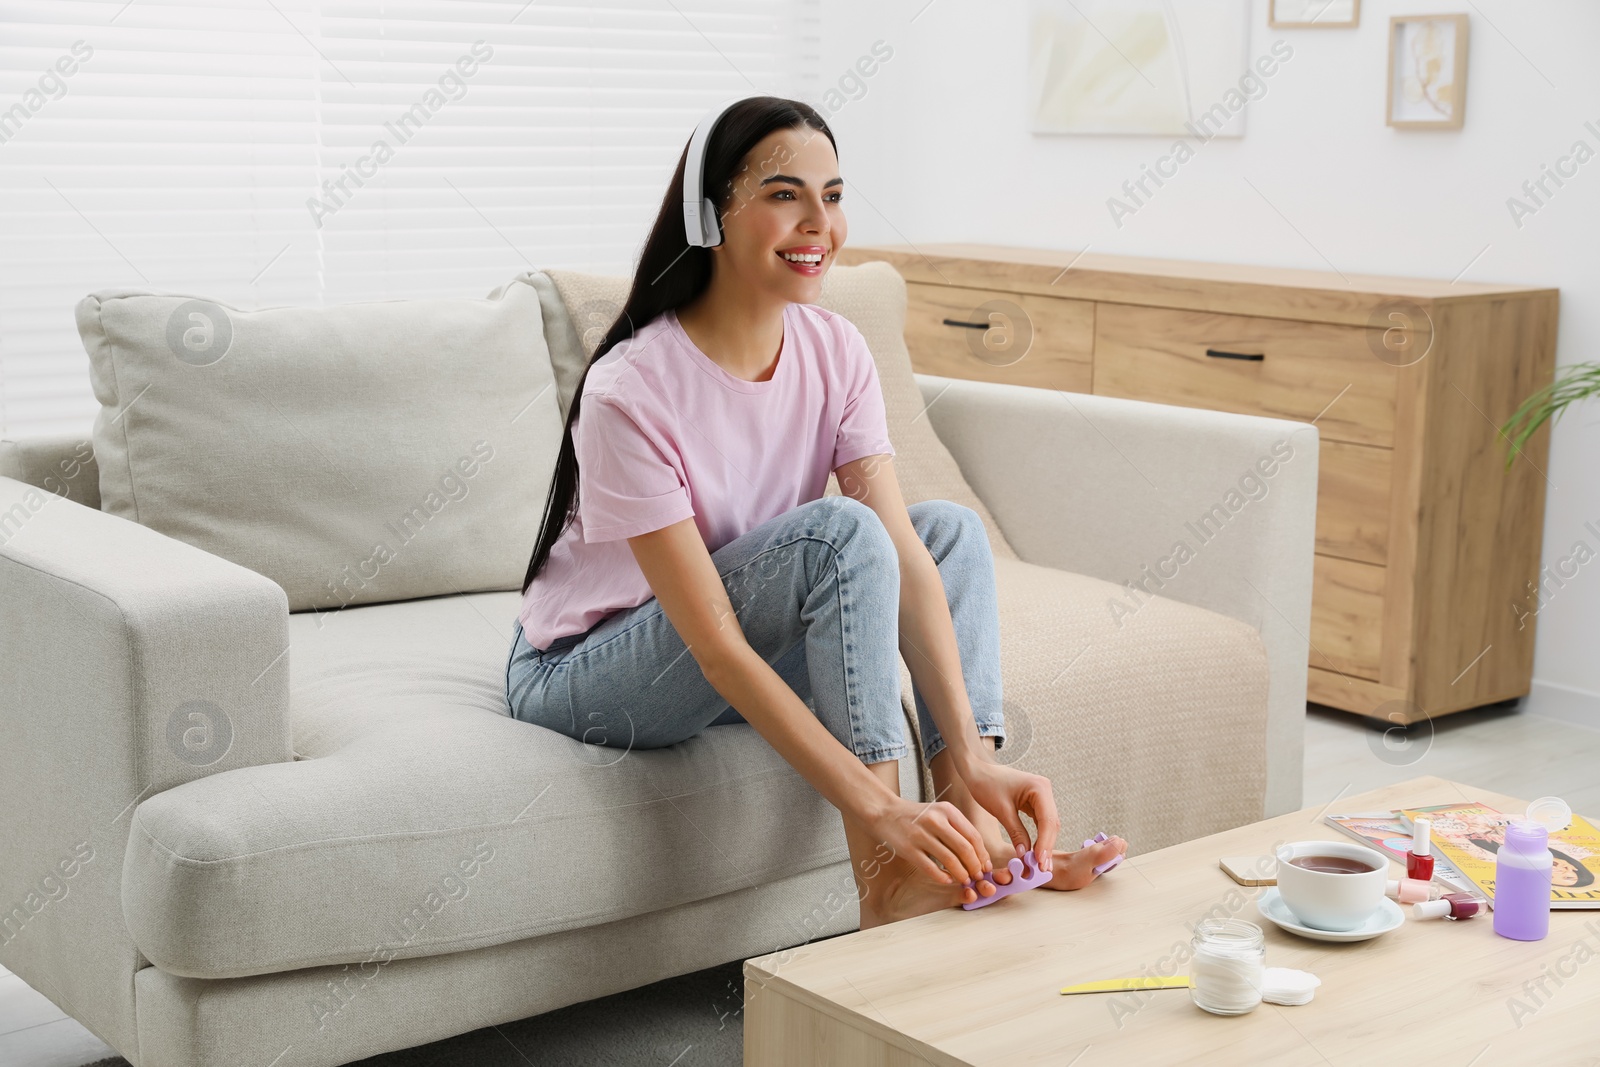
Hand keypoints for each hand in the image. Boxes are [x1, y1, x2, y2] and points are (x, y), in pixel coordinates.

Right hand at [861, 794, 993, 886]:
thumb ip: (958, 828)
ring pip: (950, 860)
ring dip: (961, 874)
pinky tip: (947, 880)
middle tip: (978, 877)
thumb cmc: (917, 816)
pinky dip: (942, 877)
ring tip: (965, 881)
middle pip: (964, 849)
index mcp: (947, 810)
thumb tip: (980, 854)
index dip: (982, 854)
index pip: (973, 836)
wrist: (885, 812)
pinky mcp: (908, 848)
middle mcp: (935, 820)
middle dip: (975, 867)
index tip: (985, 866)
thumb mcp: (939, 813)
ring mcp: (920, 834)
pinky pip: (930, 868)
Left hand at [956, 759, 1059, 873]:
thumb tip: (1026, 856)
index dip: (1045, 843)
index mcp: (1040, 788)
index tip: (1040, 862)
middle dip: (1047, 846)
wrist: (978, 769)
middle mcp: (1045, 790)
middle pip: (1051, 824)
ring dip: (1044, 844)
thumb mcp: (1001, 810)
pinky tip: (1035, 853)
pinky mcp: (1036, 802)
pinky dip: (1039, 837)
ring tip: (1040, 865)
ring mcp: (1042, 796)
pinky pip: (1041, 823)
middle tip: (1042, 869)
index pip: (1048, 820)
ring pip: (1048, 825)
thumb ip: (1016, 832)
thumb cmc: (986, 784)